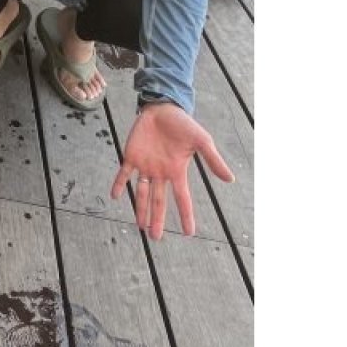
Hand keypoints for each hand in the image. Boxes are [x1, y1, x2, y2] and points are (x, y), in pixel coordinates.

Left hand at [111, 102, 234, 238]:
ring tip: (140, 226)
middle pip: (158, 201)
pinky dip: (119, 184)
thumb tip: (230, 179)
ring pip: (141, 192)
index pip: (183, 199)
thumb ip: (213, 160)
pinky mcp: (131, 156)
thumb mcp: (202, 141)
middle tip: (155, 238)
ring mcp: (145, 166)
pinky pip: (124, 173)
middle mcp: (160, 173)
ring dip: (140, 208)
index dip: (186, 216)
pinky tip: (116, 196)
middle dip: (157, 219)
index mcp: (177, 172)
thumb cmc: (183, 125)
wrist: (163, 109)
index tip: (189, 234)